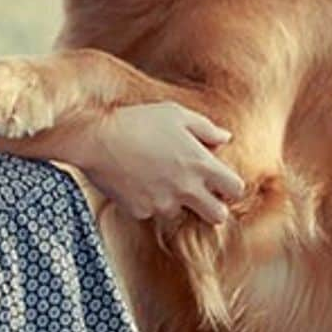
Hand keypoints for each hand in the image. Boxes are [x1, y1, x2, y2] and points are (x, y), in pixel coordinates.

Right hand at [68, 102, 244, 224]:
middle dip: (213, 208)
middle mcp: (186, 188)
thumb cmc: (137, 120)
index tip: (219, 181)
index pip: (235, 190)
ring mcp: (163, 203)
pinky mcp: (141, 211)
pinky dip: (147, 200)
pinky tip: (135, 179)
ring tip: (155, 175)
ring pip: (180, 214)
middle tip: (199, 193)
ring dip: (174, 201)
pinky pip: (151, 211)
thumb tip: (225, 138)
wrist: (96, 137)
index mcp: (200, 163)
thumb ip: (205, 129)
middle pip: (218, 217)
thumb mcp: (175, 114)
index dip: (230, 187)